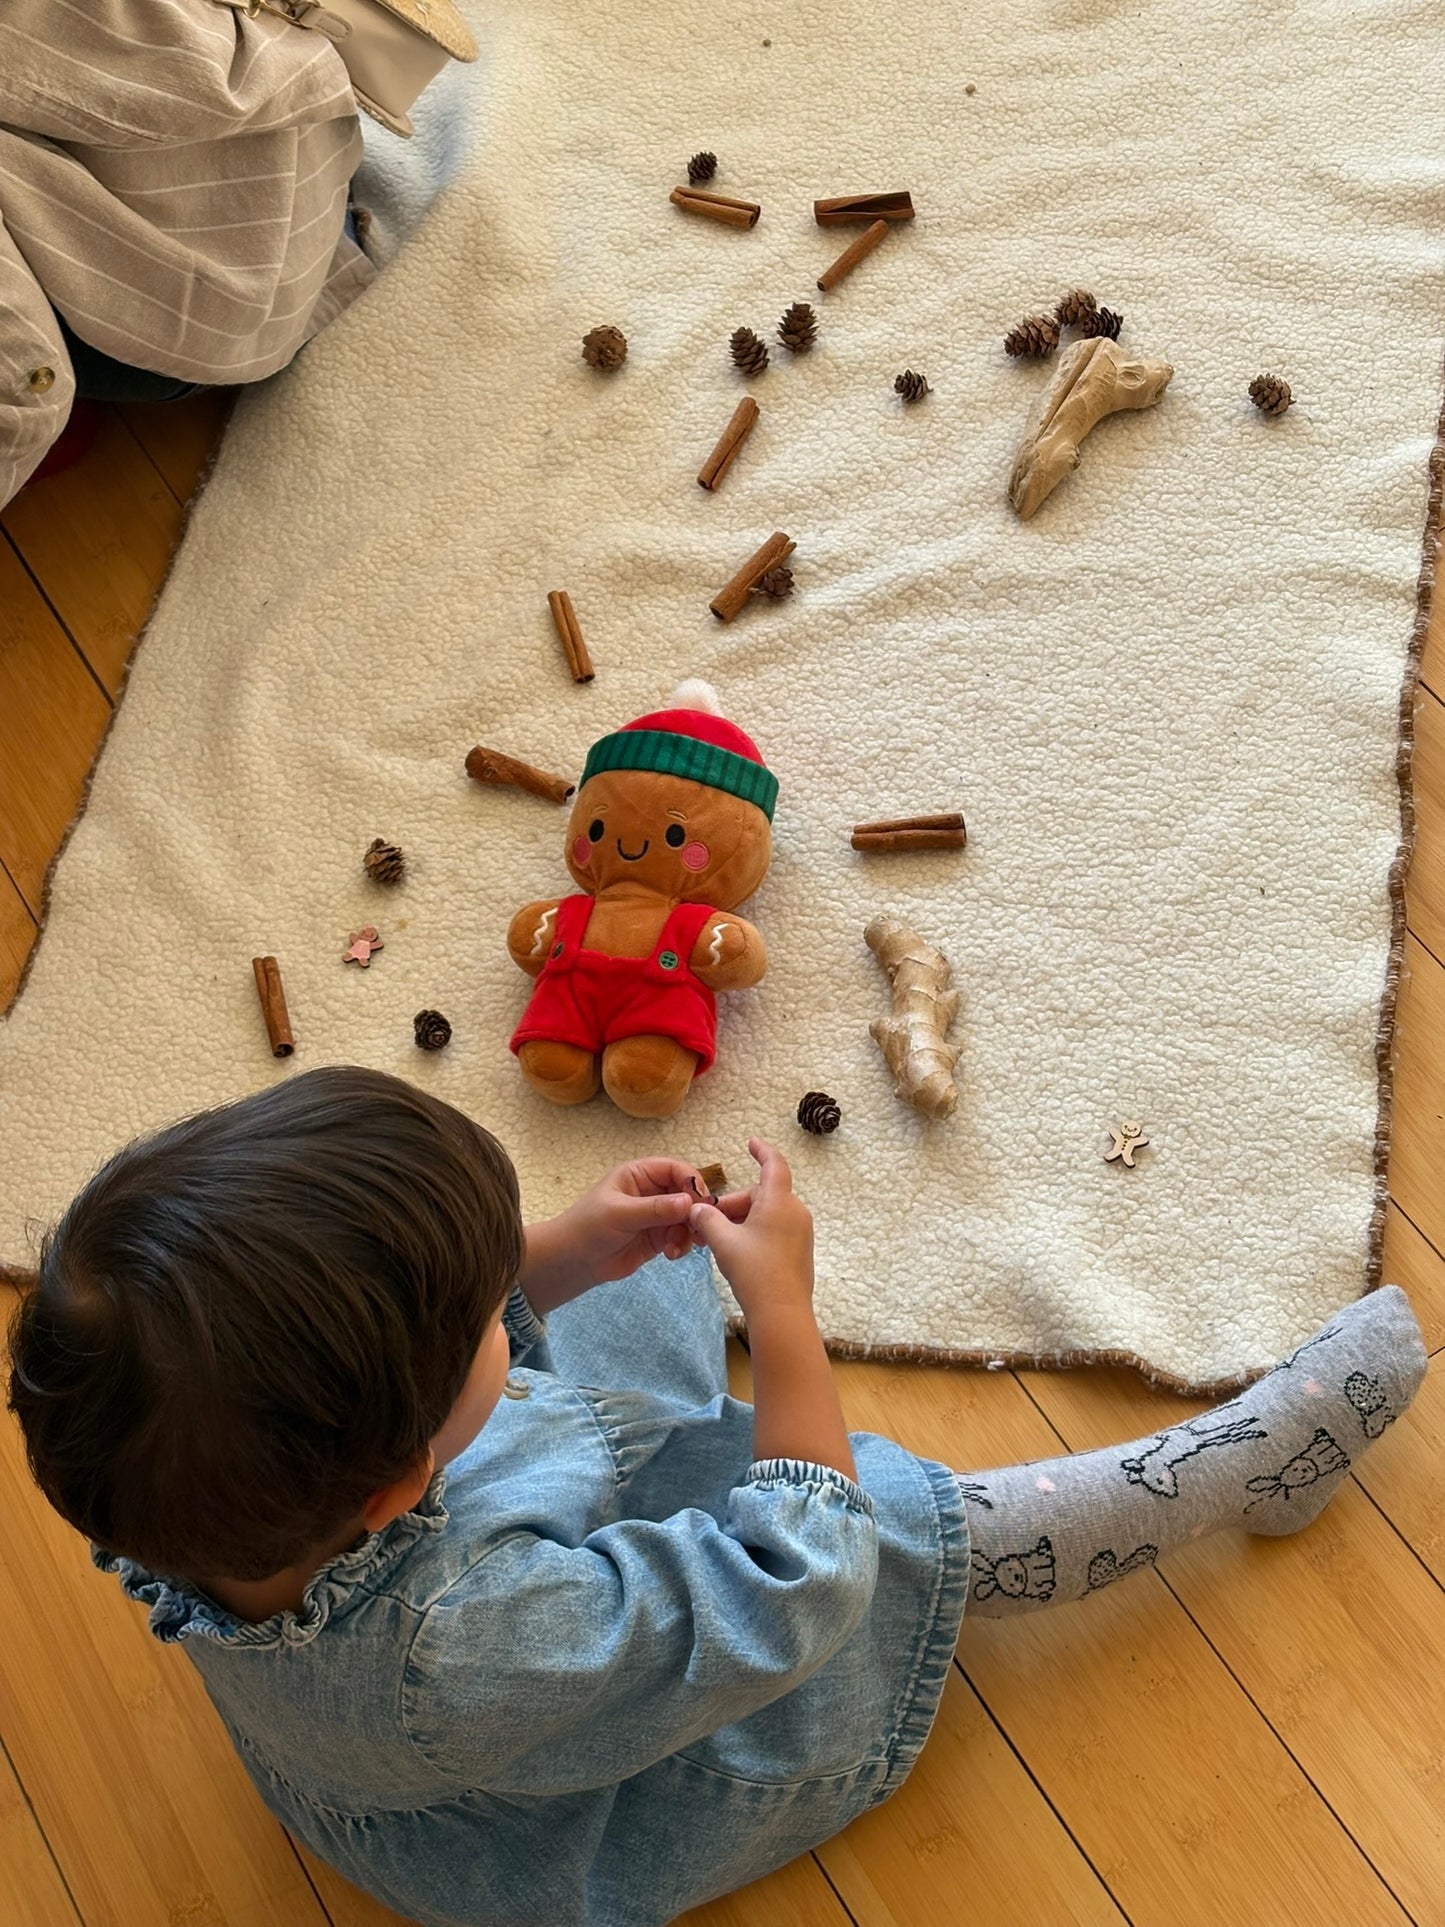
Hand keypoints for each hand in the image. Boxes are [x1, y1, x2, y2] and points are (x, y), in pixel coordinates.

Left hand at [520, 1158, 705, 1313]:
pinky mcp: (659, 1237)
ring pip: (686, 1218)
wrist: (575, 1261)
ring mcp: (657, 1215)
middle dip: (694, 1211)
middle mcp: (652, 1191)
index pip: (675, 1169)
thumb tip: (688, 1202)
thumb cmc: (589, 1227)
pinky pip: (680, 1237)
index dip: (691, 1182)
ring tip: (676, 1247)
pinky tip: (671, 1255)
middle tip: (698, 1229)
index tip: (701, 1202)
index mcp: (640, 1174)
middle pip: (686, 1193)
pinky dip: (682, 1245)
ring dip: (688, 1232)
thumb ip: (654, 1209)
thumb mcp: (620, 1214)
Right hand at [687, 1139, 813, 1324]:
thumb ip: (707, 1219)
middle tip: (709, 1222)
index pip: (774, 1164)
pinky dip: (756, 1232)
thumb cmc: (753, 1270)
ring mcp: (801, 1232)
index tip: (751, 1143)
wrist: (781, 1312)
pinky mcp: (801, 1250)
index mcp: (779, 1201)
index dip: (762, 1151)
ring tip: (720, 1240)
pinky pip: (776, 1230)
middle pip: (762, 1195)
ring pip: (768, 1214)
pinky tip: (739, 1252)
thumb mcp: (723, 1241)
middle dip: (735, 1204)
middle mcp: (795, 1211)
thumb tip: (696, 1210)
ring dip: (744, 1220)